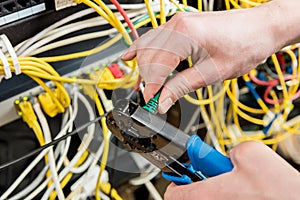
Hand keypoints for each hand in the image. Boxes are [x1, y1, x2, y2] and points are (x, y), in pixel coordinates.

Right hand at [122, 3, 283, 112]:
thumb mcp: (212, 73)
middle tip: (153, 100)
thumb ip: (182, 87)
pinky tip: (131, 56)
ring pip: (147, 47)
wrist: (261, 28)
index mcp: (184, 34)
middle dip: (147, 80)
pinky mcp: (179, 25)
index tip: (151, 105)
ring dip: (145, 68)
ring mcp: (176, 22)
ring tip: (149, 87)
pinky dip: (143, 50)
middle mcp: (176, 24)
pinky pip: (153, 38)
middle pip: (147, 57)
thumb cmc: (245, 45)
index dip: (151, 89)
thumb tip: (161, 102)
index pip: (156, 66)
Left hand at [164, 141, 299, 199]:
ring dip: (217, 189)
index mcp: (206, 196)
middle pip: (191, 198)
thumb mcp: (250, 153)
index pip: (172, 195)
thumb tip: (229, 155)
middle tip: (215, 176)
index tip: (182, 174)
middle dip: (201, 183)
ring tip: (236, 183)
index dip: (176, 181)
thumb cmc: (279, 190)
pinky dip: (229, 195)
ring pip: (209, 199)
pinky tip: (246, 191)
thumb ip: (230, 149)